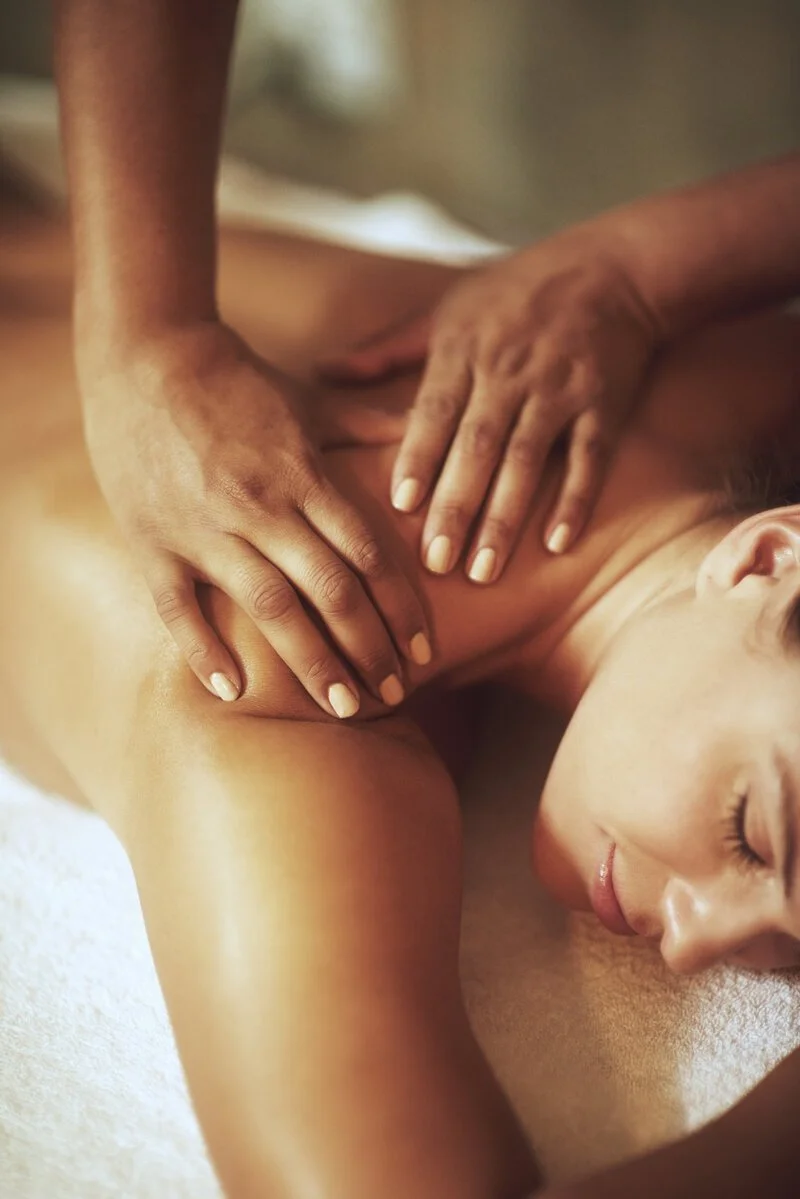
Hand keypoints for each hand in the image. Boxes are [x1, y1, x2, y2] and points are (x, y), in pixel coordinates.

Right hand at [78, 320, 431, 714]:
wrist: (144, 354)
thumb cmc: (235, 380)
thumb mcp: (309, 399)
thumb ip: (368, 425)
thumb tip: (422, 433)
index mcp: (304, 475)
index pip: (367, 554)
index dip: (400, 608)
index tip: (424, 651)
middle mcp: (261, 507)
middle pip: (329, 591)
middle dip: (368, 648)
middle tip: (394, 694)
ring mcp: (205, 529)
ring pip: (268, 608)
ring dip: (311, 662)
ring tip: (342, 707)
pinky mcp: (154, 542)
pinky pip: (179, 608)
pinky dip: (204, 651)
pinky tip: (233, 690)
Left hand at [320, 230, 660, 580]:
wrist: (614, 266)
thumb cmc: (517, 290)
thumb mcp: (447, 308)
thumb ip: (386, 349)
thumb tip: (322, 371)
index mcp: (466, 350)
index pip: (436, 412)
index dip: (419, 457)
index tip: (400, 505)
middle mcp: (511, 372)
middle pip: (478, 446)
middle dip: (456, 505)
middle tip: (435, 563)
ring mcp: (560, 389)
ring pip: (529, 460)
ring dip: (506, 517)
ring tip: (483, 570)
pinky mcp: (605, 404)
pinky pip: (590, 458)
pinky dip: (575, 500)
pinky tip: (557, 544)